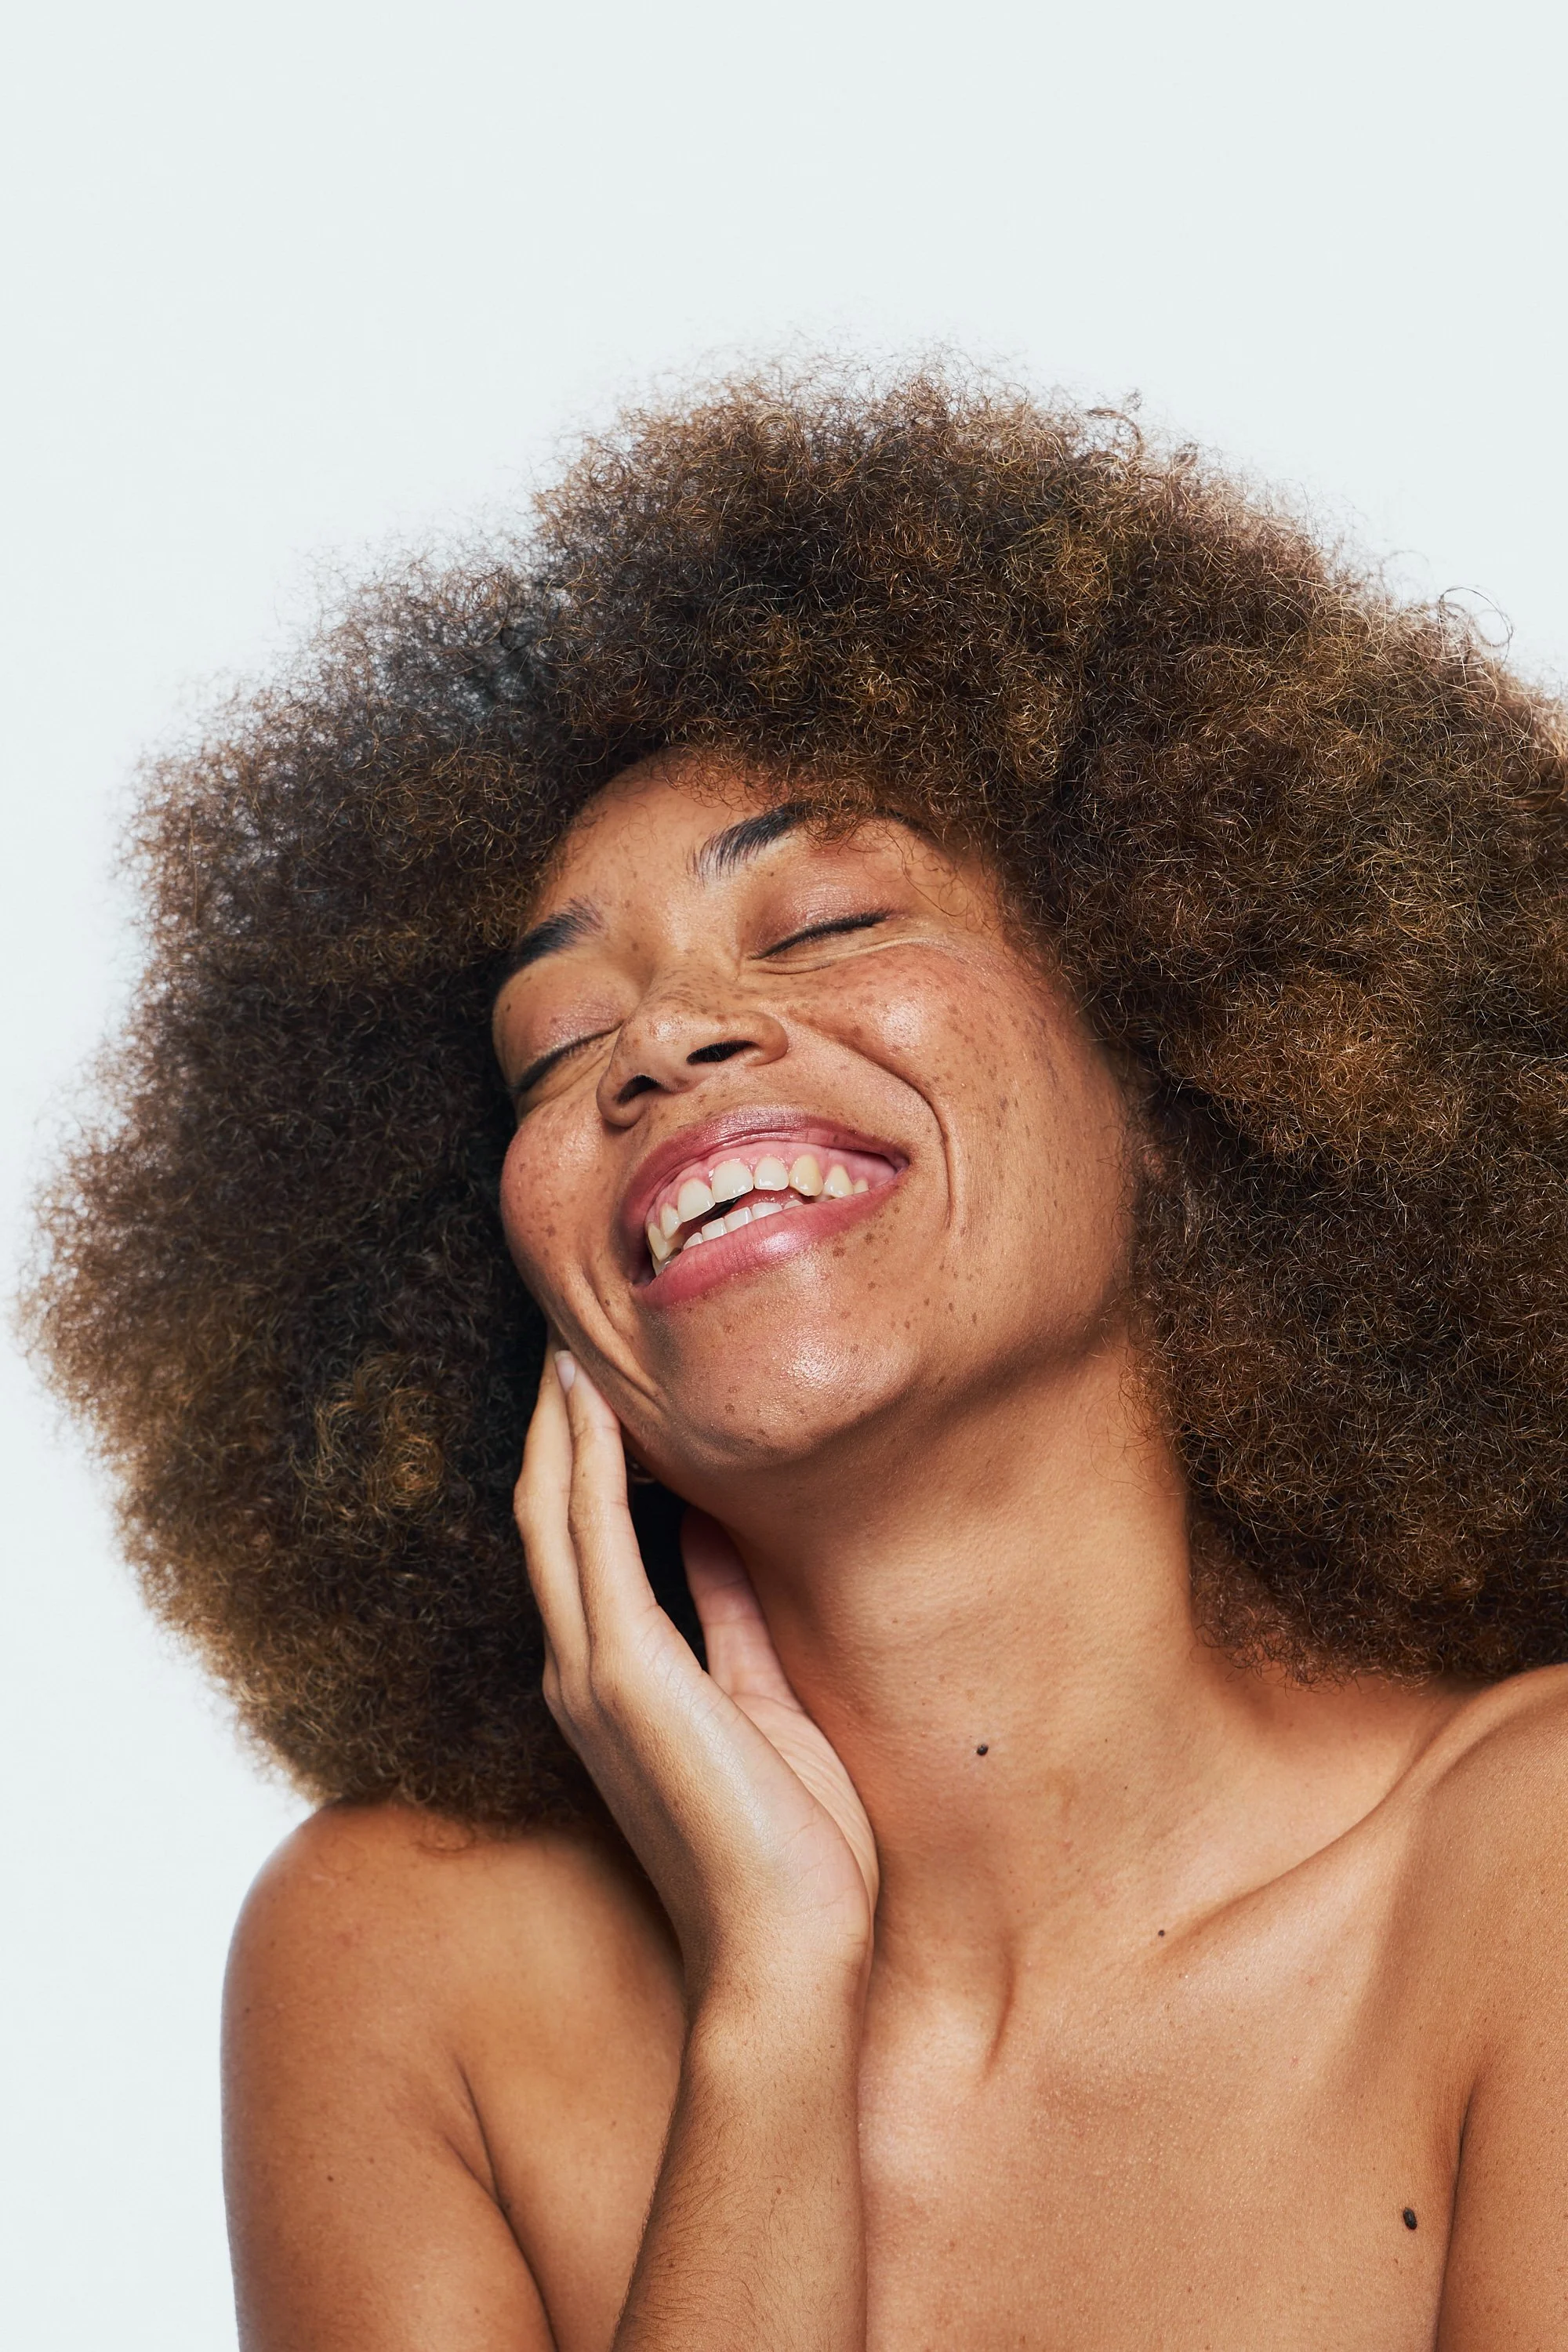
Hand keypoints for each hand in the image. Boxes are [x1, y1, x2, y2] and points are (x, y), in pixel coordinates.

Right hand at [514, 1349, 877, 2004]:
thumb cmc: (793, 1848)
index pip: (579, 1543)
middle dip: (552, 1421)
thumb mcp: (767, 1700)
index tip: (595, 1379)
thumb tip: (726, 1529)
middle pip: (546, 1512)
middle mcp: (582, 1671)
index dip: (576, 1456)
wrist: (790, 1957)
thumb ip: (733, 1615)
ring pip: (555, 1513)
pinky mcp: (627, 1675)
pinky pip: (593, 1540)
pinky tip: (590, 1401)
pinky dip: (586, 1463)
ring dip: (559, 1422)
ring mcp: (594, 1673)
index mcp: (613, 1683)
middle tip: (565, 1333)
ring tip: (568, 1341)